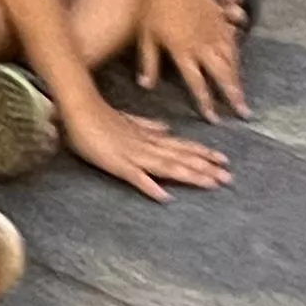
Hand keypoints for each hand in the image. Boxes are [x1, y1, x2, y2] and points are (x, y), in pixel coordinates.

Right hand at [64, 88, 231, 199]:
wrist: (77, 107)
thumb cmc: (98, 115)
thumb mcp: (127, 120)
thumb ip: (147, 125)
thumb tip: (166, 128)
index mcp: (148, 137)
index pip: (181, 146)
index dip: (203, 153)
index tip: (223, 160)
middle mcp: (146, 145)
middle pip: (180, 158)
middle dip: (205, 168)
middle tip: (229, 177)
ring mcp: (132, 154)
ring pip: (167, 166)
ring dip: (189, 176)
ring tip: (210, 184)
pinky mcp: (116, 164)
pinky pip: (136, 177)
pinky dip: (151, 186)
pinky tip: (166, 197)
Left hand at [130, 0, 248, 120]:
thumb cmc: (152, 1)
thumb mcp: (145, 35)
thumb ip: (148, 62)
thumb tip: (145, 85)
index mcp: (183, 52)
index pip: (197, 85)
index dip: (206, 103)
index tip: (214, 119)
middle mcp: (202, 44)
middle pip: (222, 75)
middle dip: (234, 95)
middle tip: (244, 113)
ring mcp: (213, 29)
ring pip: (231, 59)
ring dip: (238, 77)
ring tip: (242, 92)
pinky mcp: (218, 16)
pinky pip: (232, 40)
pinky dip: (237, 54)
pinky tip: (238, 61)